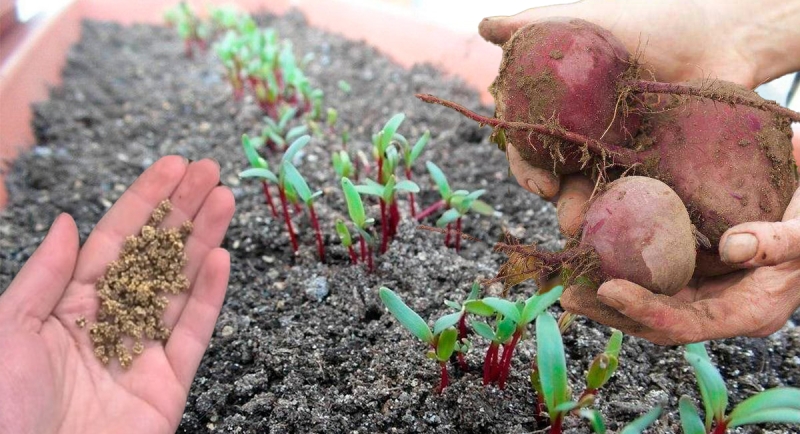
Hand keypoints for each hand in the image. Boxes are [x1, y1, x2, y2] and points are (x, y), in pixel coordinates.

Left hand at [0, 157, 234, 432]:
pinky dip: (211, 297)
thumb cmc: (2, 411)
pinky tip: (222, 258)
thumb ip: (45, 276)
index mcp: (67, 307)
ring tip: (225, 199)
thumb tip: (70, 223)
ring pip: (180, 286)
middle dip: (183, 212)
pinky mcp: (167, 385)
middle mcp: (109, 324)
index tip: (172, 167)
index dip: (144, 202)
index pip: (114, 242)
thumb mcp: (8, 331)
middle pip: (155, 256)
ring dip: (204, 242)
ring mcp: (141, 354)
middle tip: (210, 171)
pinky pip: (192, 334)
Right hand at [481, 0, 799, 232]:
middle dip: (553, 196)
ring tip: (582, 227)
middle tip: (561, 209)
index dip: (525, 164)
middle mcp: (582, 134)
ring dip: (581, 212)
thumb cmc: (653, 19)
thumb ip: (535, 26)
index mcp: (559, 107)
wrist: (721, 35)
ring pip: (590, 190)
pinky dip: (625, 213)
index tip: (537, 182)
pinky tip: (623, 227)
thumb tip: (485, 26)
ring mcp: (617, 154)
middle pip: (556, 174)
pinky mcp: (653, 166)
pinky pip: (633, 194)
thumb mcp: (587, 18)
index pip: (529, 142)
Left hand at [561, 160, 799, 344]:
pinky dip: (626, 268)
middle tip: (568, 292)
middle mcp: (722, 308)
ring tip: (568, 279)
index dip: (645, 311)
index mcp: (749, 311)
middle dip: (611, 310)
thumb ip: (778, 242)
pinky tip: (595, 252)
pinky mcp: (698, 270)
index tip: (607, 289)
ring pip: (651, 300)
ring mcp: (708, 292)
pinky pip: (657, 275)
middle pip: (657, 321)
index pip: (687, 324)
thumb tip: (731, 246)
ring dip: (608, 294)